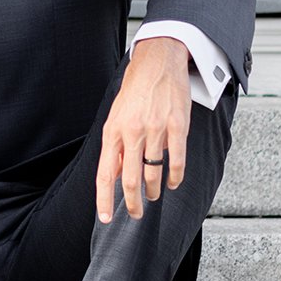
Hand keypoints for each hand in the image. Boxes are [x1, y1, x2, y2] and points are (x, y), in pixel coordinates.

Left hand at [95, 38, 190, 224]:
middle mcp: (132, 132)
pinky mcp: (177, 127)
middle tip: (136, 214)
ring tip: (153, 196)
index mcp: (113, 131)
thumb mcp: (116, 117)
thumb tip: (114, 174)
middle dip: (133, 203)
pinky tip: (173, 183)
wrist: (158, 61)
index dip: (104, 199)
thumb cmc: (136, 89)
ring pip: (153, 173)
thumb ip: (116, 146)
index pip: (105, 174)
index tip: (105, 218)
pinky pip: (176, 161)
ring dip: (153, 191)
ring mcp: (155, 130)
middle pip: (130, 180)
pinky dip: (175, 177)